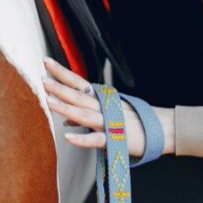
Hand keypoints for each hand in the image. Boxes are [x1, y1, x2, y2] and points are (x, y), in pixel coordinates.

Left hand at [43, 57, 173, 157]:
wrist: (161, 130)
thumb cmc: (133, 121)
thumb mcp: (109, 114)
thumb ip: (86, 116)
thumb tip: (66, 119)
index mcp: (102, 98)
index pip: (78, 82)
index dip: (62, 72)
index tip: (46, 62)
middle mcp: (104, 107)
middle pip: (78, 95)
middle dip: (59, 87)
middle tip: (42, 79)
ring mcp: (109, 122)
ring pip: (84, 114)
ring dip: (66, 108)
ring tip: (49, 102)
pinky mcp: (115, 140)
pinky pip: (96, 139)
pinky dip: (82, 138)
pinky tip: (67, 136)